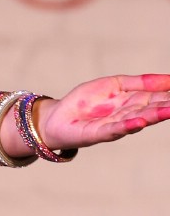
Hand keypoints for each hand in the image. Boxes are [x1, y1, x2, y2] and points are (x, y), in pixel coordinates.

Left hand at [39, 74, 169, 151]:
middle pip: (151, 110)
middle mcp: (127, 116)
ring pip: (137, 120)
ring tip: (169, 111)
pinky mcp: (97, 134)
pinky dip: (127, 126)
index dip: (169, 95)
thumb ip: (141, 82)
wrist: (57, 117)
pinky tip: (140, 122)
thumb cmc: (86, 101)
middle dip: (167, 107)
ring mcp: (114, 126)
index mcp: (133, 103)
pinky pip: (115, 129)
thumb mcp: (115, 84)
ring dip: (154, 116)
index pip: (157, 97)